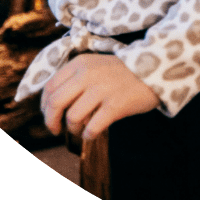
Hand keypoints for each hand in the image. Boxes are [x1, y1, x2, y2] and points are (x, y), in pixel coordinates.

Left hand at [41, 53, 159, 140]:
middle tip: (56, 130)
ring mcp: (102, 90)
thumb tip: (54, 104)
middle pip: (55, 103)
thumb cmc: (123, 71)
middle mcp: (88, 75)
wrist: (155, 69)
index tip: (48, 115)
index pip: (50, 87)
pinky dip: (88, 135)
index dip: (44, 106)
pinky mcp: (115, 105)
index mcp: (80, 64)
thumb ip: (76, 79)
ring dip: (73, 129)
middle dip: (51, 121)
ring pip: (72, 117)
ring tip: (81, 129)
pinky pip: (92, 128)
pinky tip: (92, 133)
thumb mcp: (96, 65)